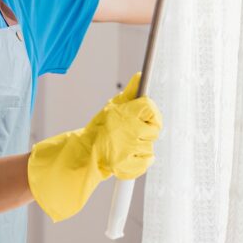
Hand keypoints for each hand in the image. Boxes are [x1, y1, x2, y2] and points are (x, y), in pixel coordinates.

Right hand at [26, 72, 162, 221]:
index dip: (150, 112)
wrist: (86, 151)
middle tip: (133, 130)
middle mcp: (129, 131)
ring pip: (150, 146)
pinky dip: (141, 160)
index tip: (146, 115)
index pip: (150, 108)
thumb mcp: (114, 106)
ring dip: (141, 145)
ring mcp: (129, 150)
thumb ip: (130, 92)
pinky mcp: (129, 165)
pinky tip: (129, 154)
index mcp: (125, 114)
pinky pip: (147, 160)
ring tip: (126, 143)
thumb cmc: (101, 127)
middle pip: (155, 129)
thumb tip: (140, 76)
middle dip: (147, 130)